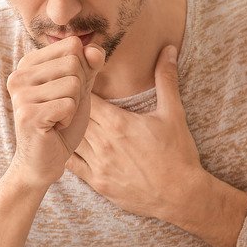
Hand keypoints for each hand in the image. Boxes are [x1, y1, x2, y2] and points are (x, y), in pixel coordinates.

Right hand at [8, 36, 105, 189]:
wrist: (44, 160)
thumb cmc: (62, 121)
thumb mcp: (81, 87)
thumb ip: (90, 64)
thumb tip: (94, 49)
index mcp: (28, 63)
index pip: (72, 45)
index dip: (82, 69)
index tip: (65, 91)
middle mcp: (18, 75)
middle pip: (73, 63)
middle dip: (78, 89)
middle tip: (62, 107)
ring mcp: (20, 94)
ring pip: (73, 84)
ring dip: (73, 105)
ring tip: (57, 117)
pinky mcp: (27, 114)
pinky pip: (68, 104)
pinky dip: (69, 119)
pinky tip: (54, 127)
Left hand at [66, 45, 204, 219]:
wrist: (182, 196)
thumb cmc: (179, 154)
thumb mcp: (173, 114)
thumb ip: (166, 79)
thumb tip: (168, 49)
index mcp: (118, 123)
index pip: (86, 97)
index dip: (80, 88)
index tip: (79, 81)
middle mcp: (103, 143)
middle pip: (74, 117)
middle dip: (71, 106)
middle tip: (67, 97)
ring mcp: (98, 165)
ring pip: (71, 140)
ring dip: (67, 129)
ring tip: (65, 119)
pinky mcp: (98, 184)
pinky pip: (72, 165)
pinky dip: (67, 153)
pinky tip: (66, 144)